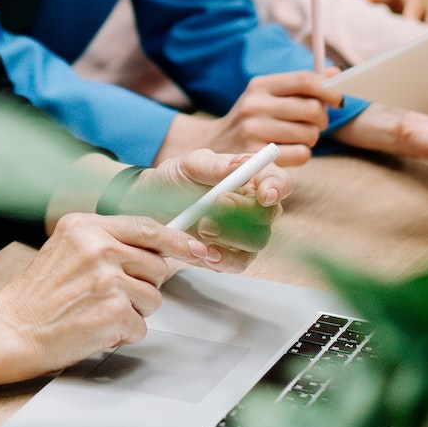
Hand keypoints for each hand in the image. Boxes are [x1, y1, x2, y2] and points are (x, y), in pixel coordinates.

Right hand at [0, 213, 219, 374]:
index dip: (178, 240)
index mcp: (85, 226)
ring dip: (131, 312)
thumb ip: (108, 243)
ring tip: (96, 311)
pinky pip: (141, 326)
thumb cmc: (37, 296)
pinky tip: (94, 328)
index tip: (198, 249)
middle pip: (157, 266)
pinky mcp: (112, 313)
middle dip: (142, 286)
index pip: (147, 227)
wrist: (10, 330)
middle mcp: (97, 248)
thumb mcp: (68, 250)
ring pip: (153, 299)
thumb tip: (158, 251)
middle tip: (110, 295)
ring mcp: (106, 280)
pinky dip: (123, 334)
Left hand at [119, 149, 290, 271]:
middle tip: (216, 204)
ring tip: (201, 227)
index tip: (264, 193)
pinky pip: (239, 263)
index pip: (278, 181)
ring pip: (256, 242)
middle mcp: (253, 207)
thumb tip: (243, 163)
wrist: (149, 208)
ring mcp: (244, 233)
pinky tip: (205, 252)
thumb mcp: (189, 165)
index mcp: (249, 178)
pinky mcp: (231, 255)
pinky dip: (223, 259)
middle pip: (269, 215)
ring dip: (230, 236)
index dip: (277, 187)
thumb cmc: (174, 179)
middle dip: (244, 211)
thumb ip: (215, 165)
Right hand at [156, 70, 343, 165]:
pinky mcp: (257, 155)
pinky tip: (288, 151)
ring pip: (310, 134)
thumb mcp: (269, 95)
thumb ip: (301, 85)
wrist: (214, 146)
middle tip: (314, 123)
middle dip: (321, 119)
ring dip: (311, 138)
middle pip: (312, 109)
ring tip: (296, 137)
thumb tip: (336, 73)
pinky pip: (301, 154)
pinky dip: (302, 154)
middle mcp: (255, 104)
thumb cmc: (252, 118)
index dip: (329, 90)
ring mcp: (253, 130)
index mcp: (260, 85)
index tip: (339, 100)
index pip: (305, 80)